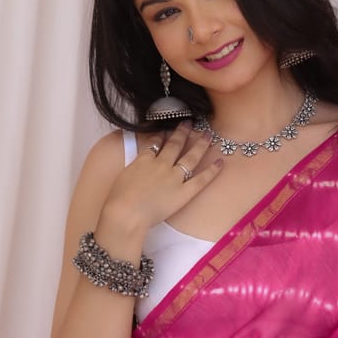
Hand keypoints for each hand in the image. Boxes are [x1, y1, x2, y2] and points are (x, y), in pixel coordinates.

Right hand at [98, 122, 221, 238]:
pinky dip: (212, 171)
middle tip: (190, 123)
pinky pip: (201, 179)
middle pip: (174, 145)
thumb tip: (139, 164)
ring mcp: (174, 177)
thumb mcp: (122, 176)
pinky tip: (220, 161)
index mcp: (144, 160)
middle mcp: (161, 164)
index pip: (155, 143)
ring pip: (190, 157)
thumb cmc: (117, 199)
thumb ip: (134, 167)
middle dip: (183, 132)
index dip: (162, 135)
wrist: (126, 213)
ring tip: (208, 134)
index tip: (167, 130)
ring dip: (200, 144)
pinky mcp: (183, 192)